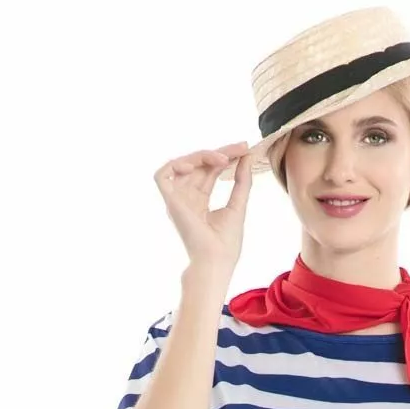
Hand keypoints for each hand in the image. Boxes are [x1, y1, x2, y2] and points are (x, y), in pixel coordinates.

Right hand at [153, 141, 252, 273]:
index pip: (210, 170)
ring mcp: (177, 199)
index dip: (225, 157)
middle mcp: (186, 198)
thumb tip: (246, 157)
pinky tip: (195, 165)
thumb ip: (242, 181)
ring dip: (203, 156)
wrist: (216, 261)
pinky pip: (163, 174)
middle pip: (199, 165)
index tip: (244, 149)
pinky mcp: (169, 202)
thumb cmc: (225, 244)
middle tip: (241, 147)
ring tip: (223, 158)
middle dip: (220, 153)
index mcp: (200, 201)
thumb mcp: (238, 205)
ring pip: (184, 164)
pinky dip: (176, 165)